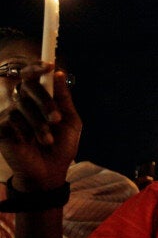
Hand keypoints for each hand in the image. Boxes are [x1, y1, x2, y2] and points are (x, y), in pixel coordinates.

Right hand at [0, 62, 81, 190]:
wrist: (50, 171)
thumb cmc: (61, 146)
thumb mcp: (70, 122)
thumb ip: (63, 98)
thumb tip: (59, 73)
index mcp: (40, 99)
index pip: (33, 76)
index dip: (37, 67)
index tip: (48, 66)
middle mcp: (23, 103)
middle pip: (27, 86)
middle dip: (45, 102)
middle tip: (56, 118)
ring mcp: (10, 114)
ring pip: (21, 105)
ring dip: (38, 123)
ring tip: (47, 140)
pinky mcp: (1, 128)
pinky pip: (10, 119)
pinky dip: (24, 131)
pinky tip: (29, 142)